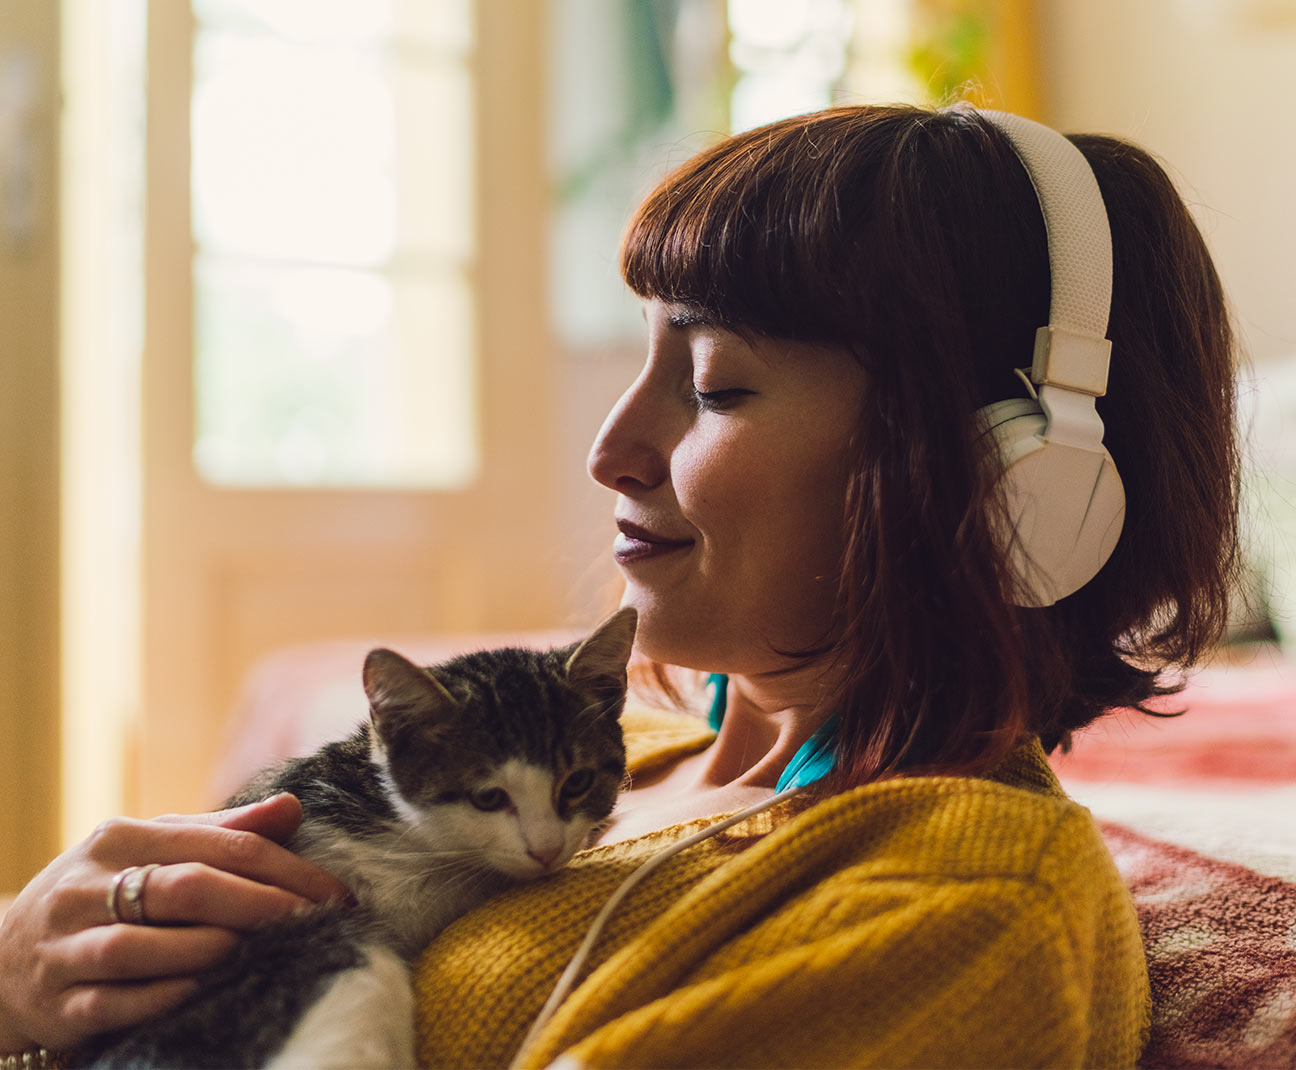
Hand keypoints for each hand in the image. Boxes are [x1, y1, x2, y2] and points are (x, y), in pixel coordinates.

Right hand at [0, 793, 350, 1052]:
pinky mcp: (58, 1004)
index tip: (336, 893)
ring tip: (264, 954)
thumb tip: (293, 807)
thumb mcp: (154, 848)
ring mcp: (67, 946)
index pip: (220, 845)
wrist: (4, 960)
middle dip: (261, 905)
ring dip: (211, 950)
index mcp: (123, 837)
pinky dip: (164, 996)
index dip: (287, 868)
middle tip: (315, 923)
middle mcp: (88, 886)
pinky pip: (115, 1002)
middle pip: (187, 889)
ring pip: (142, 946)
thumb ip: (223, 831)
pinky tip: (206, 990)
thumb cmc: (105, 892)